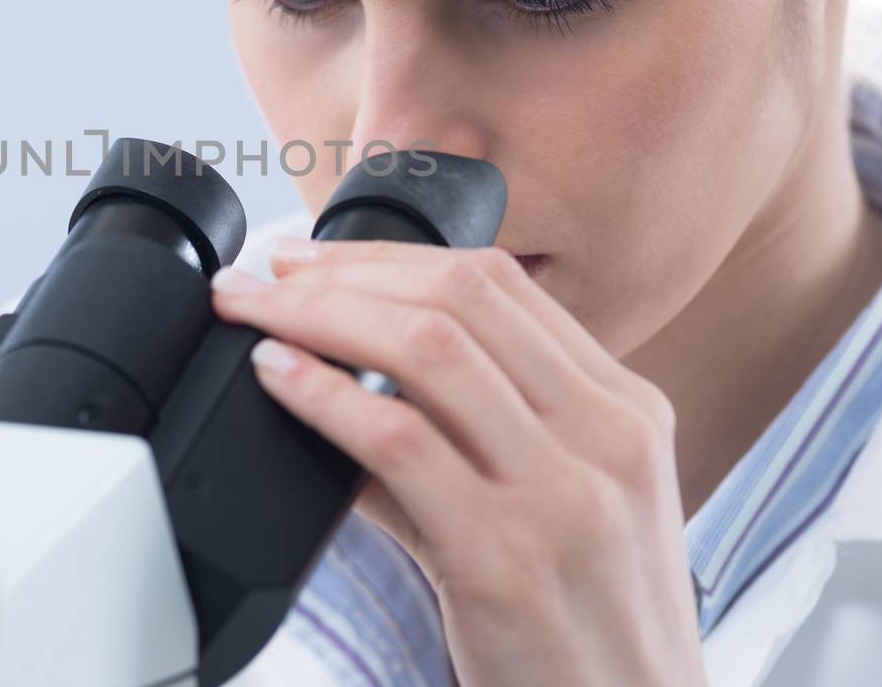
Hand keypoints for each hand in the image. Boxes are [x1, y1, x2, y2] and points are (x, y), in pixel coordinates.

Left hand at [210, 240, 705, 686]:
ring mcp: (561, 494)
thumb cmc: (589, 626)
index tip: (315, 258)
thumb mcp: (565, 509)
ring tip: (255, 316)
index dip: (392, 255)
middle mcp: (606, 436)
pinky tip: (279, 379)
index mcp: (625, 410)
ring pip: (427, 349)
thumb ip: (475, 438)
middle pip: (460, 297)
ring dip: (318, 316)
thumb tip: (344, 383)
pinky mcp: (505, 558)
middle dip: (344, 271)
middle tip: (267, 276)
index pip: (502, 283)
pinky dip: (325, 395)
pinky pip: (399, 442)